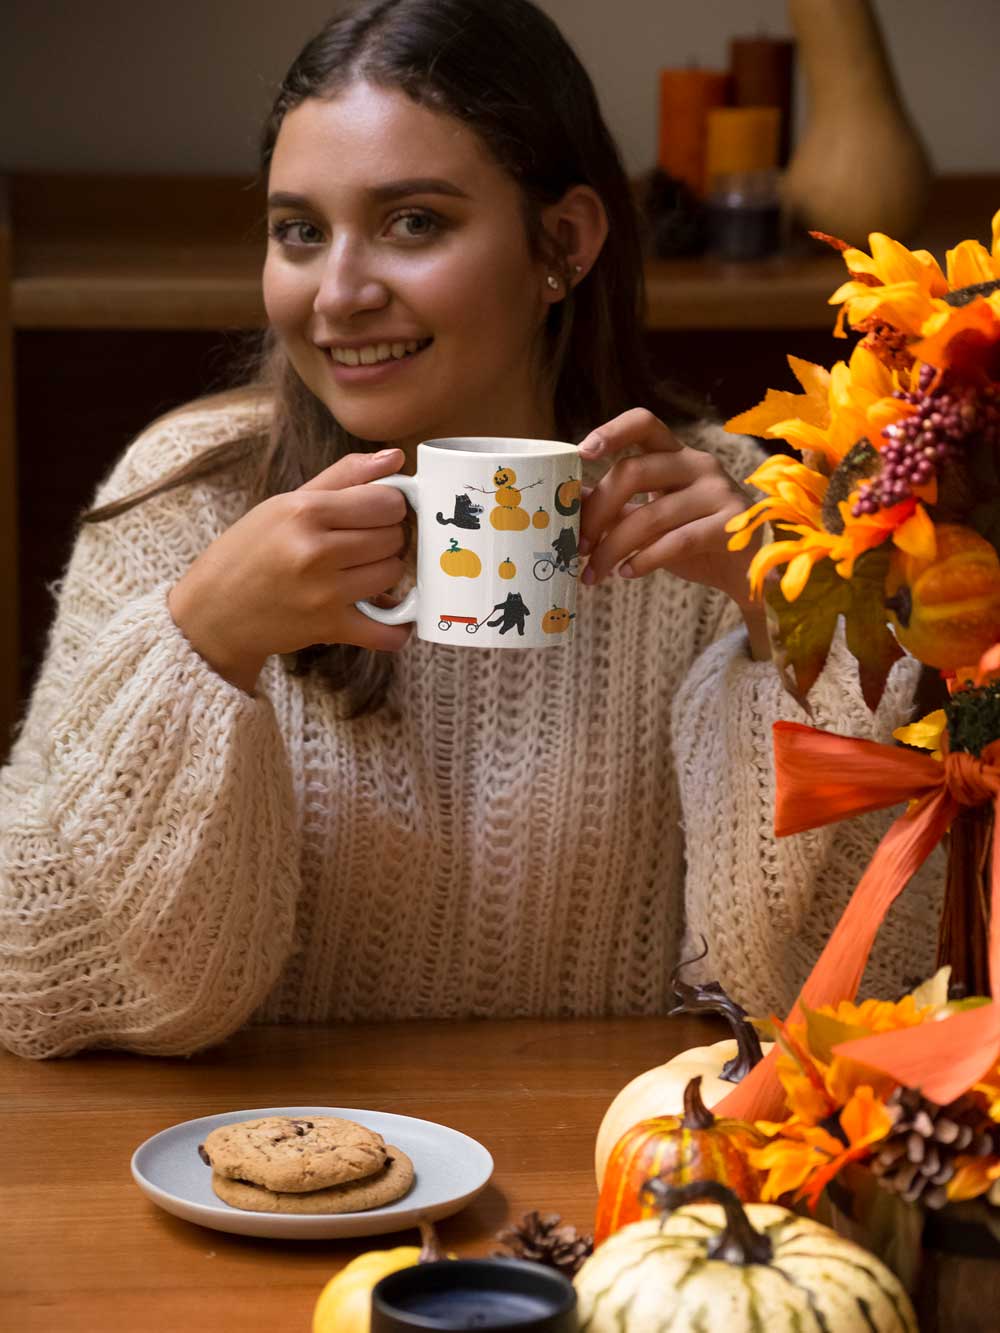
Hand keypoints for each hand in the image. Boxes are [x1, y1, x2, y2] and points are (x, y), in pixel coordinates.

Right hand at [168, 448, 411, 692]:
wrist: (213, 613)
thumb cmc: (248, 552)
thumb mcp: (284, 503)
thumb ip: (343, 476)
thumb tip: (396, 458)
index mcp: (304, 511)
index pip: (386, 501)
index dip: (389, 506)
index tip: (377, 512)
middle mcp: (314, 551)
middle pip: (393, 536)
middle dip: (387, 538)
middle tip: (365, 544)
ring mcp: (323, 592)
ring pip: (393, 573)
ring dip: (386, 573)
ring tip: (363, 571)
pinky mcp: (328, 628)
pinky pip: (386, 631)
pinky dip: (396, 628)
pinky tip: (389, 615)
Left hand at [577, 409, 768, 656]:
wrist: (747, 573)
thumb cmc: (694, 539)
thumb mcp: (650, 517)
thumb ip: (615, 506)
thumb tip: (566, 500)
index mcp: (676, 454)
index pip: (644, 423)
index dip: (611, 431)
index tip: (581, 452)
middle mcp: (699, 465)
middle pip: (634, 471)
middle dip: (598, 511)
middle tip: (578, 545)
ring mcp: (718, 493)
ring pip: (651, 515)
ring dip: (613, 549)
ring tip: (594, 573)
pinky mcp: (731, 526)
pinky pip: (677, 541)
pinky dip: (644, 560)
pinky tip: (627, 573)